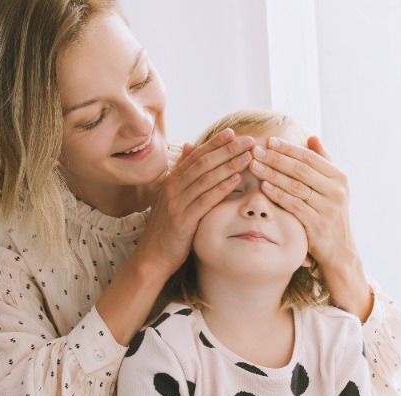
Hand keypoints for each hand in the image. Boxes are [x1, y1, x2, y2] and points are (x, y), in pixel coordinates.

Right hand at [136, 129, 253, 276]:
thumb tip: (189, 145)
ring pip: (205, 178)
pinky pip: (205, 200)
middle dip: (227, 150)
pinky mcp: (183, 220)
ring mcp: (176, 203)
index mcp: (171, 181)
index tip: (233, 133)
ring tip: (248, 156)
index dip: (214, 143)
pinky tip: (236, 179)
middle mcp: (172, 188)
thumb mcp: (171, 197)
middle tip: (248, 141)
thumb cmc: (167, 228)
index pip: (195, 156)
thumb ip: (182, 172)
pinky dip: (221, 188)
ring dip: (229, 165)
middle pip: (203, 163)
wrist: (153, 256)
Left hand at [250, 135, 356, 270]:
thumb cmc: (330, 213)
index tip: (269, 141)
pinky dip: (278, 195)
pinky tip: (263, 187)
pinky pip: (293, 205)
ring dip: (272, 174)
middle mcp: (337, 191)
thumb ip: (323, 162)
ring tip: (254, 165)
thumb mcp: (333, 187)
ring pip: (295, 186)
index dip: (288, 148)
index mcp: (340, 178)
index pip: (310, 157)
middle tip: (256, 150)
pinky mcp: (318, 225)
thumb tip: (312, 137)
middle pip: (301, 170)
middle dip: (276, 158)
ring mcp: (328, 209)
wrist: (339, 249)